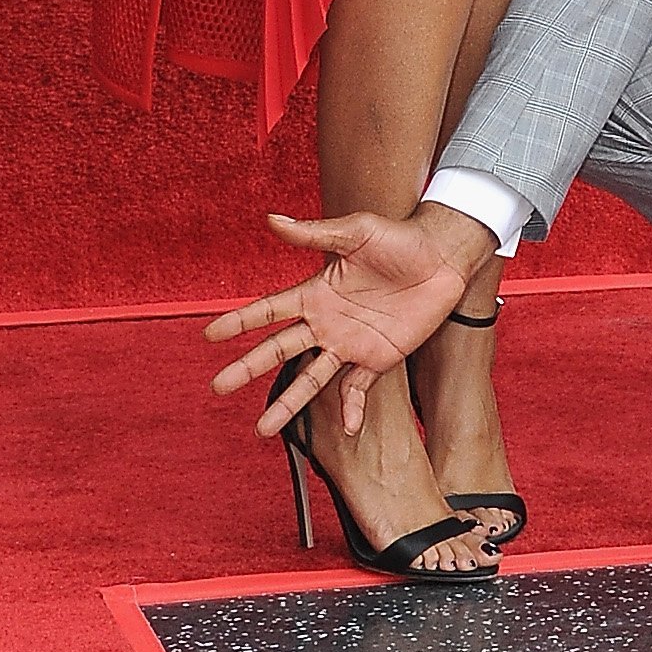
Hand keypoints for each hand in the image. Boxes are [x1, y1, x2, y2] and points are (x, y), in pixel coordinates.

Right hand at [204, 205, 496, 436]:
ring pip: (310, 380)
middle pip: (279, 350)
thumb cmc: (399, 238)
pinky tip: (347, 430)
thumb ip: (315, 234)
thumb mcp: (356, 231)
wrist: (442, 257)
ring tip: (261, 431)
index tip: (209, 335)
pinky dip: (352, 410)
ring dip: (288, 404)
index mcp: (316, 292)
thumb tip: (271, 219)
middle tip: (218, 386)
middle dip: (247, 368)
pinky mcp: (378, 358)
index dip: (240, 322)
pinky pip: (359, 389)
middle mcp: (327, 322)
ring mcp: (350, 344)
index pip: (269, 310)